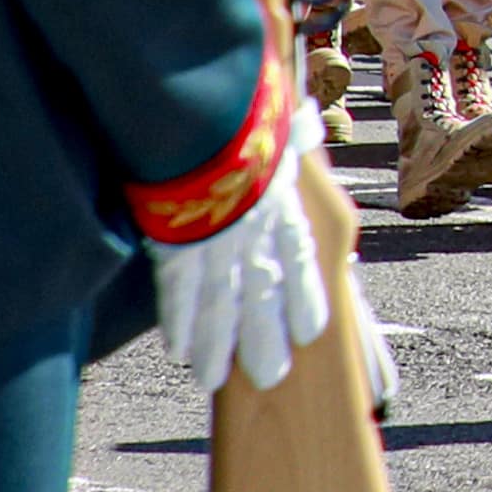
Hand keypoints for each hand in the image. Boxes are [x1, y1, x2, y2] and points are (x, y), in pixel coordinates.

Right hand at [150, 106, 335, 395]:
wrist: (214, 113)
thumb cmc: (250, 112)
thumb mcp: (281, 124)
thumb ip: (293, 139)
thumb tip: (304, 123)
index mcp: (283, 204)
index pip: (301, 259)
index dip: (305, 297)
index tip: (312, 331)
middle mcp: (256, 232)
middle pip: (262, 296)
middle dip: (263, 338)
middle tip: (269, 377)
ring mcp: (217, 243)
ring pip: (220, 305)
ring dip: (217, 344)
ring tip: (215, 379)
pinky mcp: (178, 244)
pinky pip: (180, 293)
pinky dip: (179, 323)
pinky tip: (180, 351)